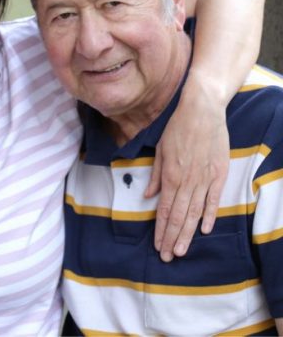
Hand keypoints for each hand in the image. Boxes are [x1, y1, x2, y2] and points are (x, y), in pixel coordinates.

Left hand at [145, 85, 228, 261]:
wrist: (201, 110)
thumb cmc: (176, 128)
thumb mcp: (159, 149)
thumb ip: (155, 175)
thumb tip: (148, 196)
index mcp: (170, 174)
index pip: (164, 210)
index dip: (160, 229)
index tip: (157, 245)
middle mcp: (187, 180)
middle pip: (178, 216)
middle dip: (172, 238)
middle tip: (168, 257)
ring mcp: (204, 178)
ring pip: (195, 212)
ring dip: (187, 233)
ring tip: (181, 251)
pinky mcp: (219, 173)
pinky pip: (214, 199)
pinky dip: (209, 215)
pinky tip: (204, 230)